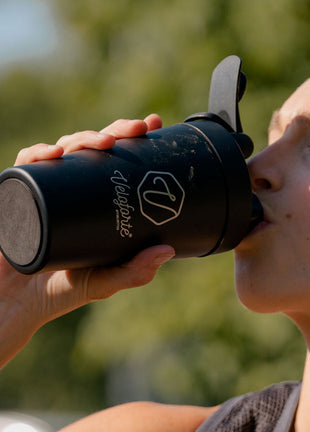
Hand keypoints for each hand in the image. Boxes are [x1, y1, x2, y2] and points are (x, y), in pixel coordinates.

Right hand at [0, 114, 173, 368]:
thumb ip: (134, 272)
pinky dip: (38, 155)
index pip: (116, 163)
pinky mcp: (18, 194)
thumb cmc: (62, 291)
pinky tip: (56, 154)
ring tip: (103, 143)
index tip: (153, 125)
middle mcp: (74, 192)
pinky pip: (27, 166)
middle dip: (114, 131)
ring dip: (82, 139)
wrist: (16, 303)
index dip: (133, 141)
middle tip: (135, 129)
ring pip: (63, 150)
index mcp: (97, 204)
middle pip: (93, 149)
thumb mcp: (104, 282)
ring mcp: (47, 190)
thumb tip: (167, 250)